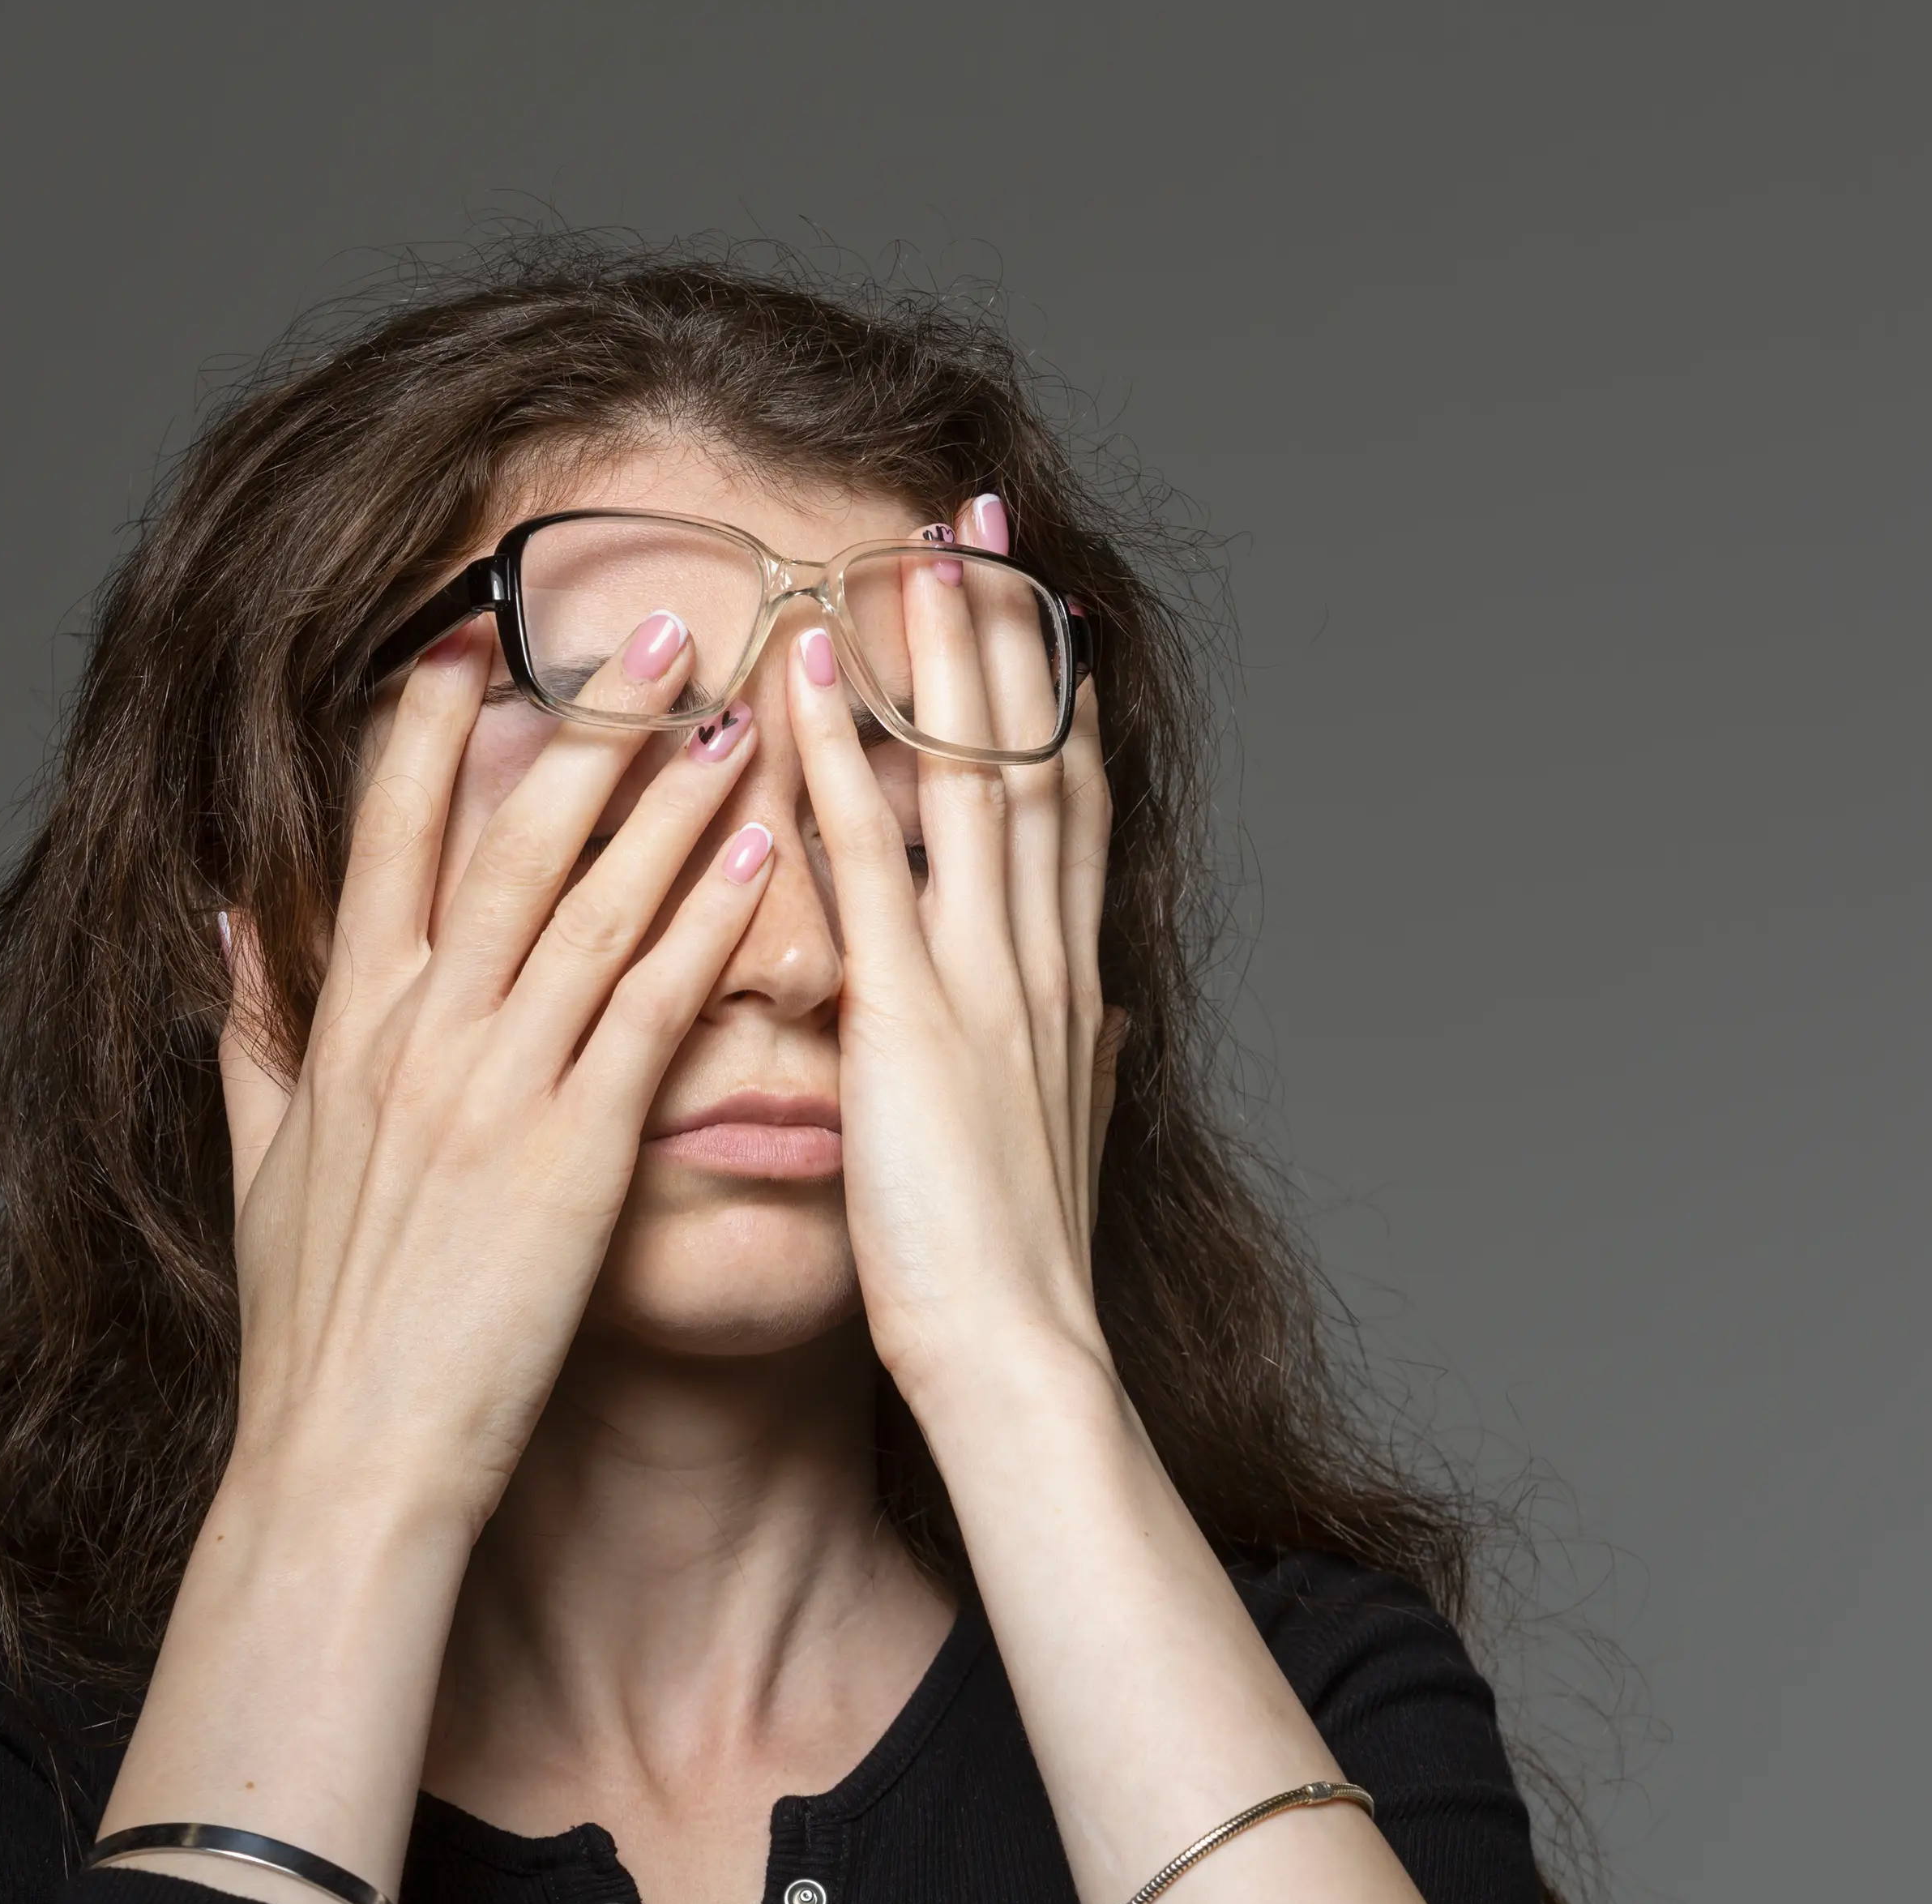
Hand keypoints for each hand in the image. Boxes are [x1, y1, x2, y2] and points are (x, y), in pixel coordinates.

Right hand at [217, 613, 774, 1529]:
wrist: (347, 1462)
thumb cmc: (311, 1330)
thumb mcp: (256, 1164)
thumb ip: (249, 1029)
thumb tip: (226, 917)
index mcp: (344, 1029)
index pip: (386, 841)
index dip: (430, 732)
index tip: (474, 641)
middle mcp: (419, 1035)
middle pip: (508, 842)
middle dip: (584, 723)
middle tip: (658, 626)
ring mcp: (497, 1087)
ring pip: (594, 903)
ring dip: (669, 794)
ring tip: (735, 702)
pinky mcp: (575, 1156)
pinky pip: (653, 1010)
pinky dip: (706, 919)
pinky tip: (763, 848)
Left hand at [785, 495, 1126, 1415]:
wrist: (1019, 1355)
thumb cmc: (1025, 1268)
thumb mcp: (1071, 1144)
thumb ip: (1090, 1065)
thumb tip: (1117, 1021)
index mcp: (1069, 988)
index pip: (1069, 808)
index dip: (1054, 698)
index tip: (1042, 608)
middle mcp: (1041, 960)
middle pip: (1035, 756)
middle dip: (1012, 633)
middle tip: (987, 520)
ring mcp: (982, 980)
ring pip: (971, 777)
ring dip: (944, 655)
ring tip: (917, 544)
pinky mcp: (909, 1018)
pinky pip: (873, 857)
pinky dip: (846, 755)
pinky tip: (815, 670)